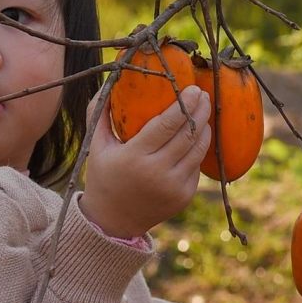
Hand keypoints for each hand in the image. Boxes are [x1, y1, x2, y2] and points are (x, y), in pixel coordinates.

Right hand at [79, 86, 210, 238]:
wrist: (112, 221)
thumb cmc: (103, 176)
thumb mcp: (96, 145)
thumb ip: (100, 113)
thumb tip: (111, 81)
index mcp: (134, 157)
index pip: (167, 124)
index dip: (184, 104)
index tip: (194, 89)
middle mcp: (157, 172)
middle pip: (188, 134)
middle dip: (200, 110)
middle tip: (204, 94)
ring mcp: (173, 187)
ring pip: (198, 150)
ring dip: (206, 128)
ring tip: (204, 112)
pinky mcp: (184, 196)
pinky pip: (196, 167)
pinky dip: (198, 150)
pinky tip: (198, 136)